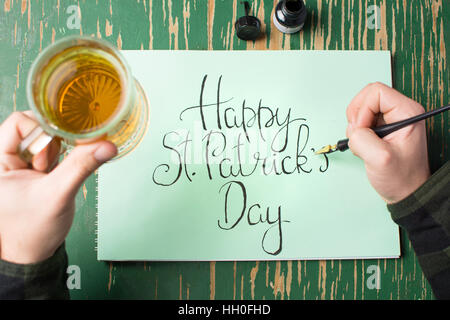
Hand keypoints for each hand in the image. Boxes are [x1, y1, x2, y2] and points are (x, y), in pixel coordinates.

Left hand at [0, 111, 116, 263]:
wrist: (35, 252)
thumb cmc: (32, 230)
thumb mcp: (57, 196)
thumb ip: (80, 167)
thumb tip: (106, 146)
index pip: (18, 123)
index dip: (39, 135)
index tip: (48, 160)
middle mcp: (8, 157)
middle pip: (35, 126)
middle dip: (52, 142)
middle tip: (54, 165)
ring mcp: (25, 162)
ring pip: (48, 137)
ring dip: (61, 150)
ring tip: (56, 174)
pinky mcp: (40, 168)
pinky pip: (56, 150)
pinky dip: (67, 155)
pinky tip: (65, 171)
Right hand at [346, 82, 429, 203]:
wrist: (406, 192)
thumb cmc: (401, 178)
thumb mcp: (379, 159)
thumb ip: (362, 139)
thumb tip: (353, 131)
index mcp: (407, 112)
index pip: (376, 92)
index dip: (362, 110)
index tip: (362, 130)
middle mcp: (401, 112)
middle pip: (368, 96)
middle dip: (356, 116)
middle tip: (359, 135)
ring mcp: (391, 120)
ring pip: (362, 108)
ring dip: (355, 126)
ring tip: (364, 144)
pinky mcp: (383, 128)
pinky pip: (362, 120)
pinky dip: (357, 132)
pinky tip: (364, 146)